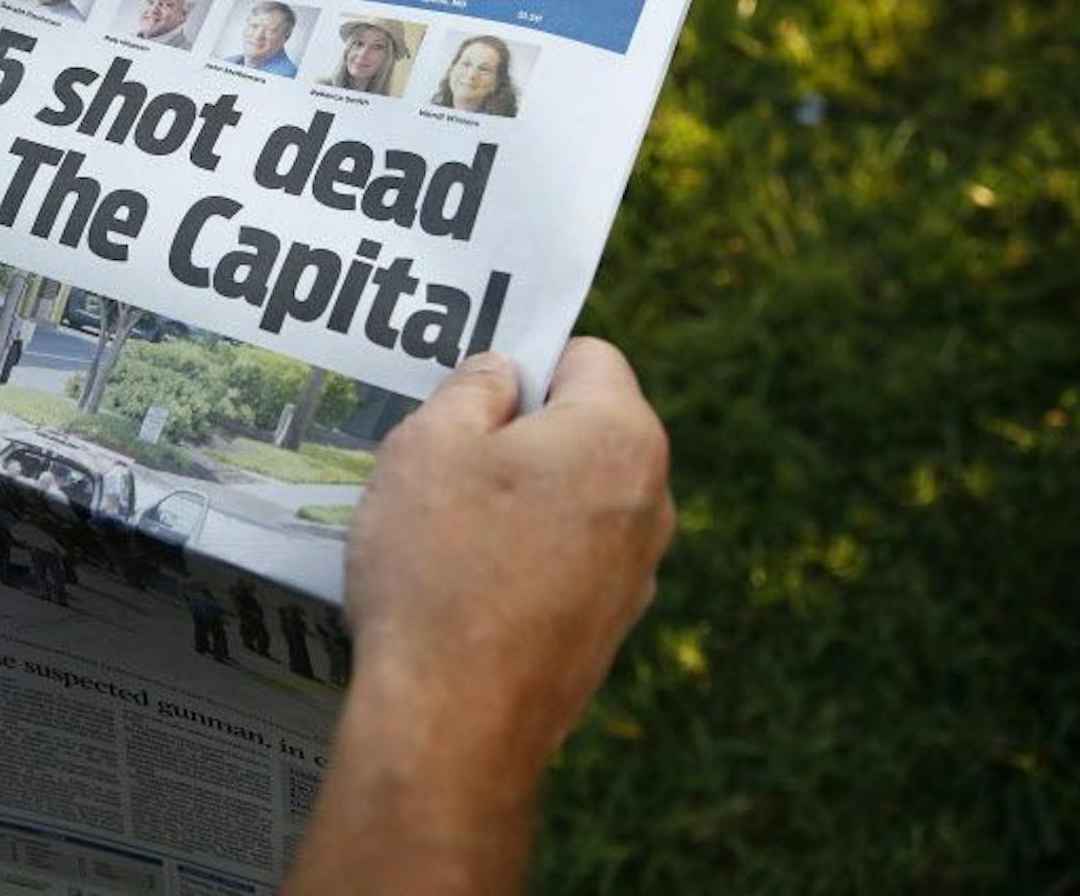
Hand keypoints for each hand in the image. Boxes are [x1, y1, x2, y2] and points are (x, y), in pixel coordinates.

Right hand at [345, 339, 673, 783]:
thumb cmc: (439, 569)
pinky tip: (460, 586)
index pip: (587, 356)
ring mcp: (637, 574)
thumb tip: (502, 375)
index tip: (467, 395)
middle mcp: (650, 501)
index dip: (524, 362)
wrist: (452, 725)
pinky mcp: (608, 630)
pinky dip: (522, 558)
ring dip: (517, 499)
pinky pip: (566, 561)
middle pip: (584, 429)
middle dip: (518, 433)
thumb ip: (472, 389)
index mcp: (620, 436)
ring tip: (441, 529)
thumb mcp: (428, 444)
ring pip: (572, 498)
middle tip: (441, 458)